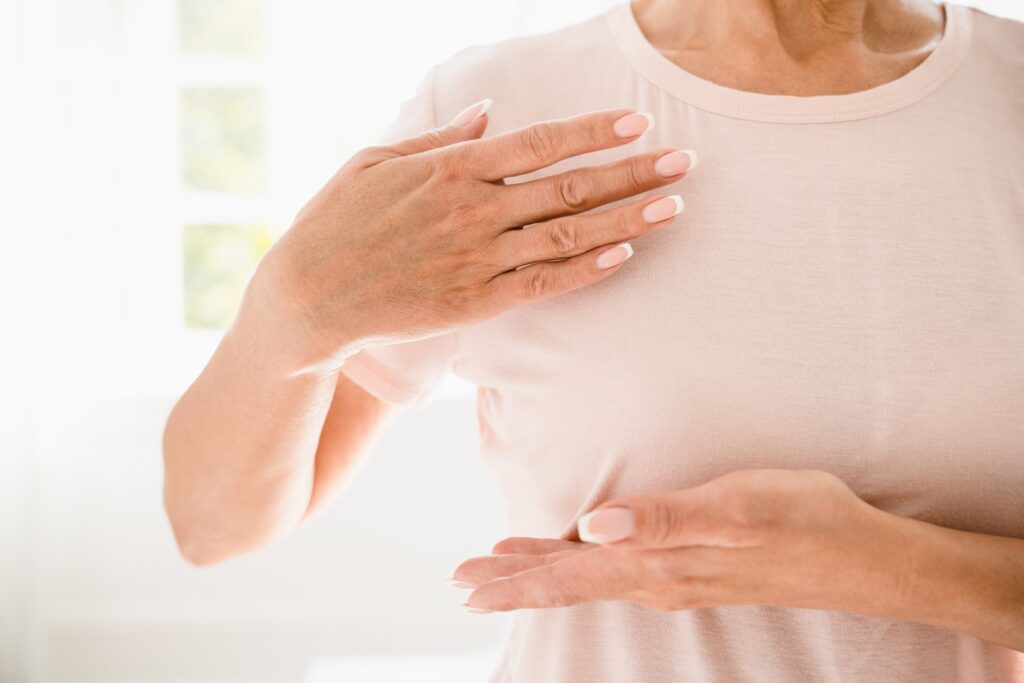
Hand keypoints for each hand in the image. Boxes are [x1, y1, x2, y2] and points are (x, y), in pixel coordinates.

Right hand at [251, 102, 694, 371]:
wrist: (308, 296)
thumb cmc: (336, 220)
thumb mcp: (377, 160)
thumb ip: (439, 137)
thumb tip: (486, 113)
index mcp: (452, 167)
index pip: (541, 142)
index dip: (595, 131)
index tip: (638, 121)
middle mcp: (474, 210)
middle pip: (571, 186)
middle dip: (633, 171)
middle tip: (684, 160)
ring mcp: (477, 258)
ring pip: (567, 234)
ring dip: (627, 218)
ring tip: (674, 205)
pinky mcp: (474, 302)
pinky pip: (543, 284)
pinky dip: (586, 269)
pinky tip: (624, 256)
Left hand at [453, 469, 909, 615]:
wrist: (862, 558)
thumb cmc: (804, 521)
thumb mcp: (740, 507)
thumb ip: (666, 518)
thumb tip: (594, 526)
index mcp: (660, 563)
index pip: (572, 575)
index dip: (517, 579)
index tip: (468, 584)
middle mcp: (660, 579)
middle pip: (571, 584)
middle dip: (513, 582)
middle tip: (463, 582)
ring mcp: (676, 578)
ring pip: (590, 580)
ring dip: (541, 575)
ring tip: (499, 572)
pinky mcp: (693, 568)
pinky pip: (618, 573)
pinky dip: (581, 567)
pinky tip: (577, 556)